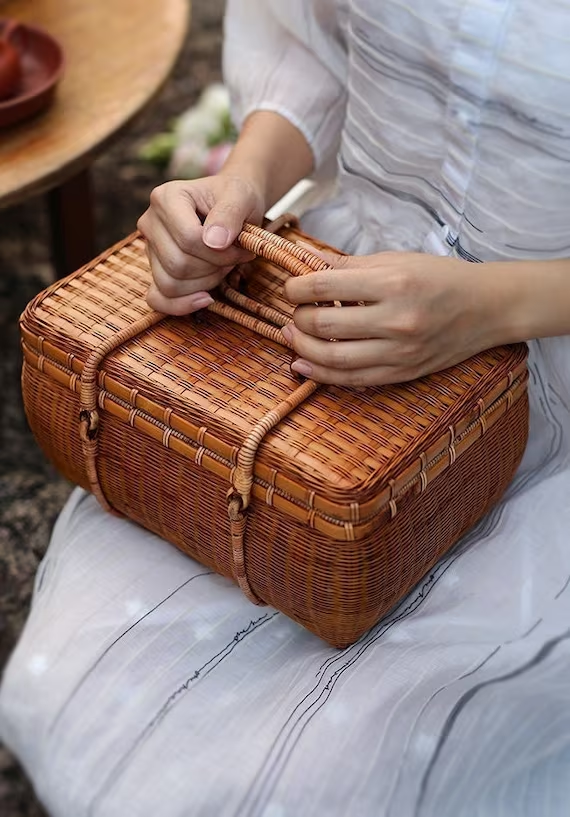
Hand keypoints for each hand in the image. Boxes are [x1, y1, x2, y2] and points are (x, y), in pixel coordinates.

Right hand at [137, 174, 265, 314]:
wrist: (231, 204)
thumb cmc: (235, 198)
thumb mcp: (241, 197)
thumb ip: (229, 214)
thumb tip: (214, 242)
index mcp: (165, 198)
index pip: (189, 239)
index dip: (221, 253)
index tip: (243, 248)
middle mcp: (150, 222)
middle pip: (178, 265)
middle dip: (214, 268)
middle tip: (234, 257)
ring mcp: (149, 249)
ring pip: (170, 285)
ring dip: (205, 283)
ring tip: (222, 266)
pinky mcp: (154, 270)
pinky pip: (157, 299)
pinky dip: (181, 305)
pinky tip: (206, 298)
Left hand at [281, 251, 502, 385]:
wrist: (488, 308)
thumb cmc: (441, 278)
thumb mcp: (397, 260)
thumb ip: (350, 266)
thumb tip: (308, 265)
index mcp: (393, 283)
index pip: (324, 287)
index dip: (296, 288)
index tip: (293, 287)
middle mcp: (396, 319)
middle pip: (323, 325)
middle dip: (298, 318)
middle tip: (295, 311)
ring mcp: (400, 351)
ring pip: (333, 358)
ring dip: (302, 348)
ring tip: (292, 336)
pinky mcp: (402, 372)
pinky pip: (352, 380)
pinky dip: (321, 374)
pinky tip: (302, 364)